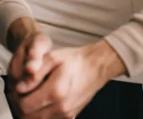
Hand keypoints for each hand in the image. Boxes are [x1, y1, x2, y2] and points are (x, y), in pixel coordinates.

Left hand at [8, 40, 125, 118]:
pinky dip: (41, 114)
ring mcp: (66, 114)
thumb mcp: (53, 57)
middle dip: (22, 105)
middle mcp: (61, 106)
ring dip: (31, 111)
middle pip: (29, 117)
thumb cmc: (77, 61)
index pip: (25, 105)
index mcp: (56, 90)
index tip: (19, 88)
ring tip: (34, 96)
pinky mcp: (69, 117)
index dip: (17, 97)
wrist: (96, 66)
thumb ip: (35, 72)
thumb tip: (20, 87)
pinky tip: (44, 101)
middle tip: (24, 93)